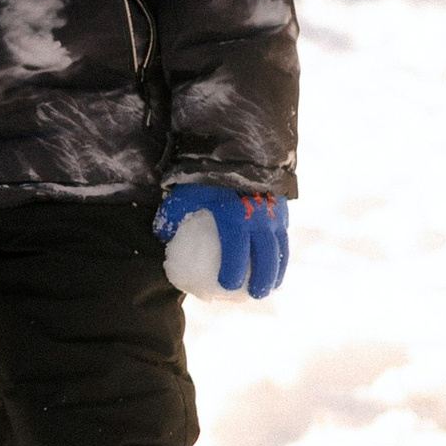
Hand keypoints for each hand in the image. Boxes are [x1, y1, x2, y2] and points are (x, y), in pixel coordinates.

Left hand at [154, 185, 289, 303]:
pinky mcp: (281, 209)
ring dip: (276, 270)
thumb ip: (173, 213)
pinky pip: (284, 237)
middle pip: (264, 254)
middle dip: (262, 278)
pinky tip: (277, 267)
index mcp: (234, 214)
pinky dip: (282, 254)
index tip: (227, 286)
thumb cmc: (207, 175)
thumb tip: (161, 235)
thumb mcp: (187, 191)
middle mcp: (258, 216)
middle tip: (255, 296)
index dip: (233, 269)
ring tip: (270, 288)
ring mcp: (273, 213)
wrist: (237, 150)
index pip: (236, 248)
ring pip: (279, 247)